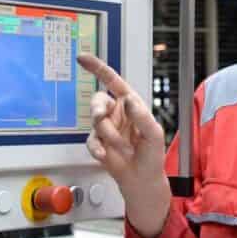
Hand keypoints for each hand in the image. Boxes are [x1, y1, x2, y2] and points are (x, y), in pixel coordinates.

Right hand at [77, 53, 170, 237]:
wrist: (142, 179)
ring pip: (95, 121)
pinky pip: (90, 139)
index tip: (83, 58)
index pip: (114, 81)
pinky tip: (104, 154)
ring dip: (107, 134)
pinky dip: (97, 147)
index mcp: (132, 105)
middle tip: (101, 118)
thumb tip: (129, 101)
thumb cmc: (152, 155)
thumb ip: (141, 116)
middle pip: (98, 100)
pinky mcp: (98, 142)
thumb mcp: (153, 134)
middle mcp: (118, 113)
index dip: (98, 68)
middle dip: (98, 110)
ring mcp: (107, 127)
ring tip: (120, 147)